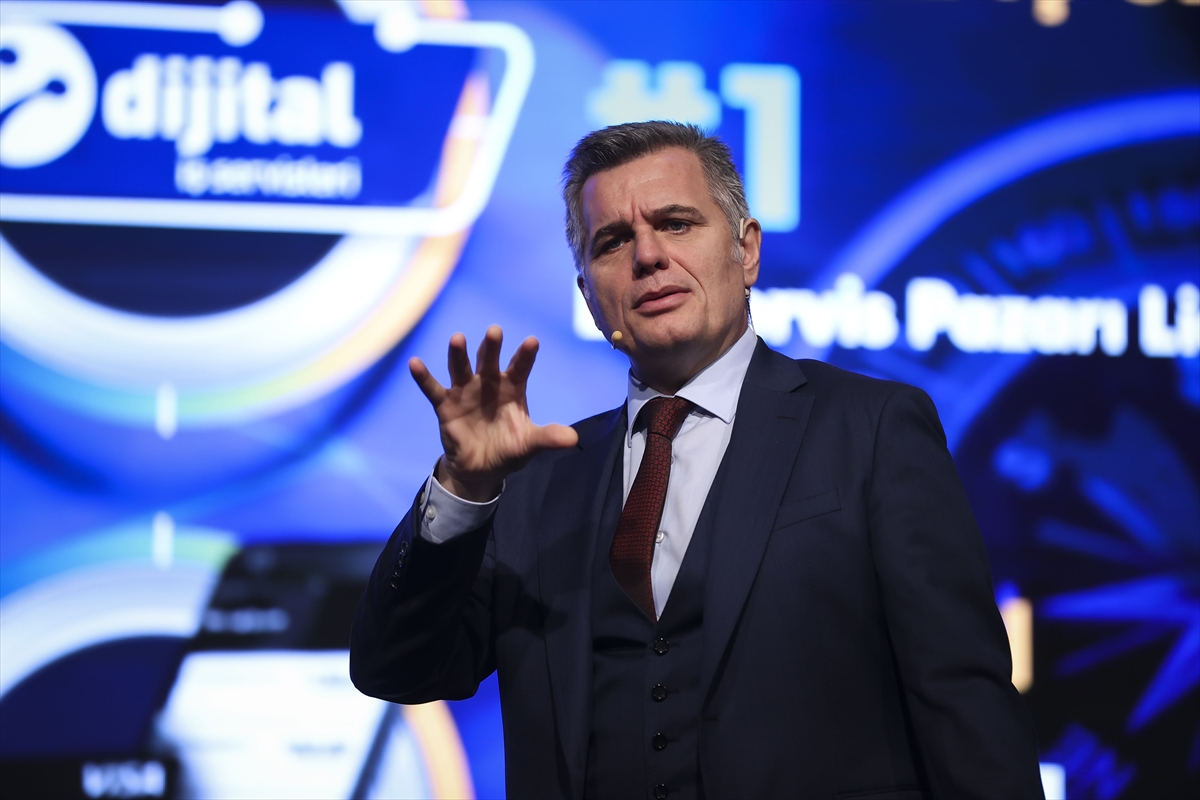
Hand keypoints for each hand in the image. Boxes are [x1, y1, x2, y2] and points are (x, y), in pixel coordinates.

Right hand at [410, 326, 578, 501]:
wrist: (481, 469)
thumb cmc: (509, 449)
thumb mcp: (529, 445)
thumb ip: (548, 438)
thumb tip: (574, 439)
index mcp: (512, 388)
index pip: (520, 368)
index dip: (525, 355)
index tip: (532, 341)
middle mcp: (488, 384)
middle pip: (489, 360)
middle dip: (491, 347)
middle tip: (494, 331)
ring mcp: (465, 392)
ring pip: (460, 368)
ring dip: (458, 354)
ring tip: (457, 338)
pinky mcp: (445, 405)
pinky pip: (433, 388)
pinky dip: (423, 376)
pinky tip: (414, 362)